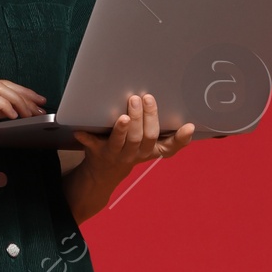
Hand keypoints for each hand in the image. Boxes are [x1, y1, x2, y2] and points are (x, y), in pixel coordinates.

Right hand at [0, 74, 44, 146]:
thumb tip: (12, 112)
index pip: (0, 84)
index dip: (22, 91)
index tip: (37, 100)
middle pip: (3, 84)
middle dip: (26, 96)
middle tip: (41, 107)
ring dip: (19, 102)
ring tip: (31, 114)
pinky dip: (5, 106)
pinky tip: (14, 115)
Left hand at [72, 93, 195, 188]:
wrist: (104, 173)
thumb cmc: (132, 151)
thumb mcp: (152, 147)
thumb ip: (168, 136)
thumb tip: (191, 123)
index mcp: (151, 151)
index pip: (169, 147)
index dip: (181, 139)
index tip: (188, 126)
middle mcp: (136, 154)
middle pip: (144, 137)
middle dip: (146, 118)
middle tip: (143, 98)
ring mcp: (117, 154)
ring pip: (124, 141)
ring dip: (124, 127)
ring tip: (125, 113)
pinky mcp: (98, 152)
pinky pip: (93, 145)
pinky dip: (87, 138)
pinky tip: (81, 131)